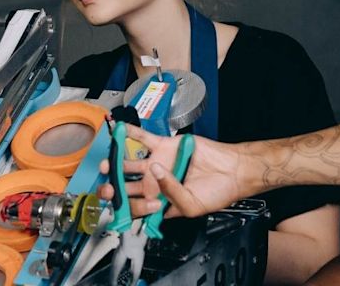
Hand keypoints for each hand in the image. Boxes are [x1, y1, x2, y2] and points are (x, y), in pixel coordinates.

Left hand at [99, 125, 251, 218]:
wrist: (231, 171)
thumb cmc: (215, 193)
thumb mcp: (191, 205)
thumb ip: (171, 193)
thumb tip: (157, 172)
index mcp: (159, 202)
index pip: (135, 206)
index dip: (127, 208)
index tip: (124, 207)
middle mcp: (154, 183)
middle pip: (126, 186)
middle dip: (113, 188)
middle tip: (107, 188)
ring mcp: (157, 163)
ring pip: (129, 163)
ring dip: (115, 162)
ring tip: (107, 163)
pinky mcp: (164, 147)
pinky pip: (143, 138)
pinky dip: (131, 133)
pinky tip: (120, 130)